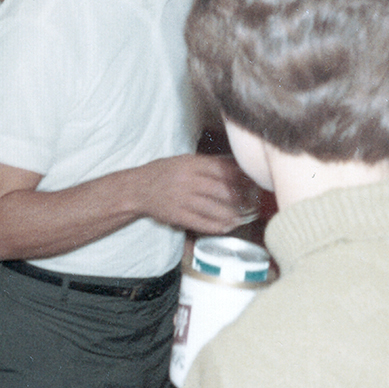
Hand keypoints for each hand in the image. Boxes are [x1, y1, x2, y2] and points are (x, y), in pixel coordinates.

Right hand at [136, 154, 251, 234]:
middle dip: (240, 198)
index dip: (240, 177)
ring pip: (215, 209)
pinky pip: (202, 223)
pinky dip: (217, 227)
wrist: (137, 189)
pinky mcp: (177, 215)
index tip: (251, 182)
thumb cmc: (162, 172)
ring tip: (241, 217)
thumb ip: (207, 164)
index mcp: (190, 163)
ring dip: (232, 215)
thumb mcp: (183, 160)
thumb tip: (235, 167)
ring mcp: (182, 199)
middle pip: (223, 190)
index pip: (223, 169)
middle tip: (250, 202)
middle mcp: (187, 180)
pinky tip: (226, 227)